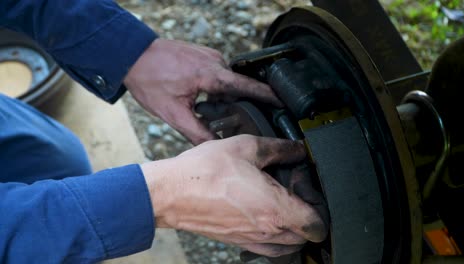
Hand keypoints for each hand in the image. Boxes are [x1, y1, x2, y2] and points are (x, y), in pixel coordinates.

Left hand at [124, 39, 281, 144]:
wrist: (133, 56)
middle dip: (239, 103)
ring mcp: (210, 55)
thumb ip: (197, 132)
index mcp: (212, 75)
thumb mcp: (173, 113)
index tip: (284, 103)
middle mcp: (216, 61)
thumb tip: (216, 147)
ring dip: (224, 95)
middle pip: (239, 87)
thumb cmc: (150, 80)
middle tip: (235, 120)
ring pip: (228, 81)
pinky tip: (201, 96)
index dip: (269, 96)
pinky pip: (219, 73)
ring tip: (206, 107)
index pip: (249, 86)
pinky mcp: (204, 55)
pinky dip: (216, 87)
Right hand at [141, 135, 327, 256]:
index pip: (318, 225)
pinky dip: (274, 235)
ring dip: (292, 226)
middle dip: (308, 214)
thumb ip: (279, 148)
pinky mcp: (238, 242)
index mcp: (275, 210)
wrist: (172, 193)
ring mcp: (252, 240)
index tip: (304, 187)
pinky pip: (268, 247)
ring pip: (289, 244)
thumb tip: (297, 149)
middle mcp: (268, 231)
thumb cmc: (204, 172)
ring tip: (277, 201)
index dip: (320, 205)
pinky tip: (261, 211)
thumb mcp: (246, 147)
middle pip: (307, 236)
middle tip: (291, 190)